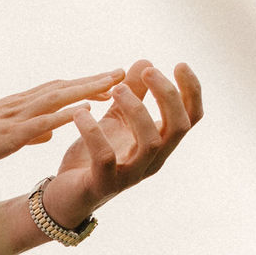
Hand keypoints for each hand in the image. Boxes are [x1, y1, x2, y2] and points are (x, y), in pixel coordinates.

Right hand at [0, 70, 124, 169]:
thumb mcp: (5, 135)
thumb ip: (31, 131)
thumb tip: (51, 131)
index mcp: (21, 106)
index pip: (59, 90)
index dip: (85, 85)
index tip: (110, 81)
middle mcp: (23, 104)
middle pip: (65, 87)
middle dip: (95, 80)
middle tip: (124, 72)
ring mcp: (19, 117)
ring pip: (59, 99)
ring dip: (87, 90)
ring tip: (113, 85)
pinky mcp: (13, 133)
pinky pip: (43, 121)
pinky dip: (66, 115)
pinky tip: (85, 113)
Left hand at [43, 60, 202, 226]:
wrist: (64, 194)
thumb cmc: (92, 156)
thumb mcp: (114, 119)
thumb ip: (132, 93)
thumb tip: (146, 60)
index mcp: (159, 143)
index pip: (190, 117)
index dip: (191, 91)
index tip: (179, 64)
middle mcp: (152, 160)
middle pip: (178, 127)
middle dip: (167, 95)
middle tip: (148, 71)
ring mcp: (130, 174)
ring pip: (150, 142)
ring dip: (136, 110)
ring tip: (116, 90)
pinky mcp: (103, 183)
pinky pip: (105, 157)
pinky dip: (93, 131)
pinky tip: (80, 113)